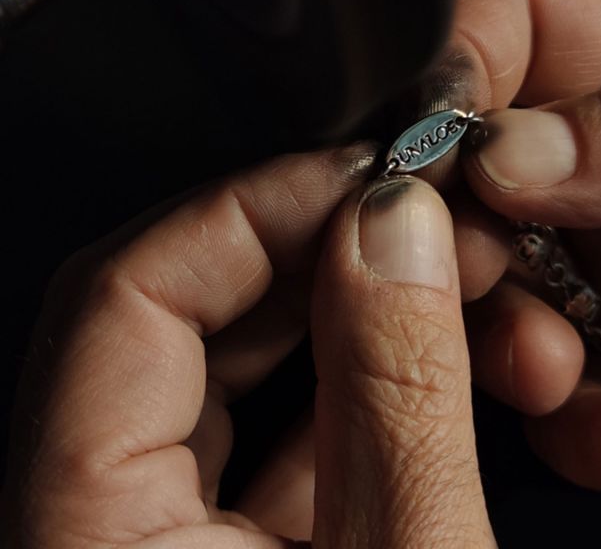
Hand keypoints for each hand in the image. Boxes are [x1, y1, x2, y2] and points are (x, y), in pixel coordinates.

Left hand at [2, 146, 495, 546]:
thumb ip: (397, 392)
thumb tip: (395, 233)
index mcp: (86, 542)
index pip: (123, 295)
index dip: (250, 209)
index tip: (357, 180)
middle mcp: (92, 541)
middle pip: (170, 325)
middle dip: (306, 254)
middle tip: (401, 219)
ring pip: (220, 383)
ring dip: (331, 319)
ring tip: (422, 281)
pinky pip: (256, 452)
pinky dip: (337, 397)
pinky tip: (410, 370)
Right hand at [445, 0, 600, 498]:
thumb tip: (507, 150)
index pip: (512, 28)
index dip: (454, 74)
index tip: (430, 145)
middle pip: (475, 170)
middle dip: (457, 228)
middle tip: (466, 270)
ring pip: (495, 288)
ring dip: (507, 338)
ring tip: (557, 368)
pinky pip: (562, 395)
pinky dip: (580, 426)